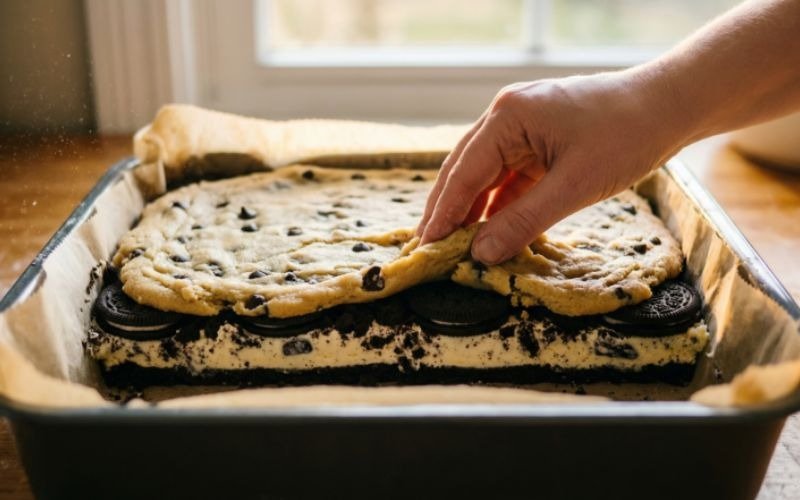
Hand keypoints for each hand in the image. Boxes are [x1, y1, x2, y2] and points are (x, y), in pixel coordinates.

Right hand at [417, 71, 684, 263]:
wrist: (670, 105)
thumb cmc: (627, 135)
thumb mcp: (574, 186)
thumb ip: (523, 221)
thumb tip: (481, 253)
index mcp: (508, 116)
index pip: (464, 171)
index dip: (444, 212)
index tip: (427, 246)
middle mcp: (507, 116)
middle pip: (466, 170)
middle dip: (449, 210)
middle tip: (430, 249)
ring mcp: (522, 126)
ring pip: (486, 175)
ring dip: (474, 210)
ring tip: (456, 245)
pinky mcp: (539, 140)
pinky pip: (510, 176)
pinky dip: (501, 204)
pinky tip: (493, 230)